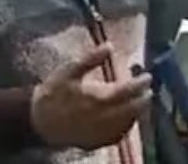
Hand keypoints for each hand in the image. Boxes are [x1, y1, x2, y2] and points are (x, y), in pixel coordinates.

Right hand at [30, 43, 152, 148]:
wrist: (38, 121)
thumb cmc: (54, 92)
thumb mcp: (69, 71)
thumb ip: (90, 59)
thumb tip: (109, 45)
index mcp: (95, 98)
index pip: (126, 91)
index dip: (140, 84)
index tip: (148, 76)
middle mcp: (100, 118)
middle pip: (131, 110)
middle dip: (143, 99)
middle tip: (149, 89)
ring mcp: (99, 133)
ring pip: (126, 124)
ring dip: (137, 112)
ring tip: (142, 100)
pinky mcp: (95, 142)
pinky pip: (117, 136)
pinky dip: (126, 125)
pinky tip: (128, 116)